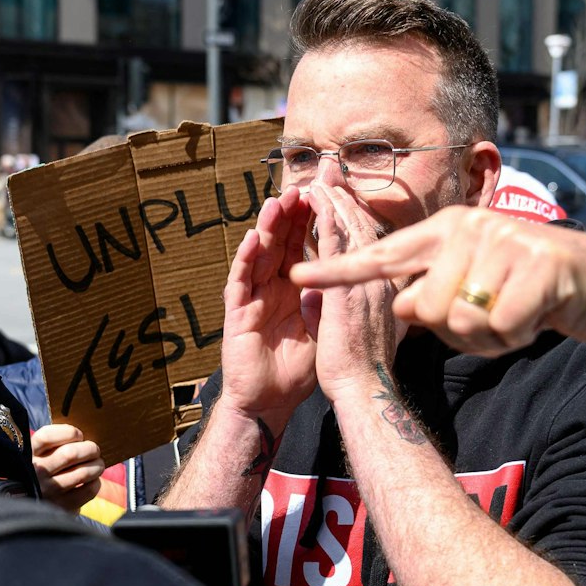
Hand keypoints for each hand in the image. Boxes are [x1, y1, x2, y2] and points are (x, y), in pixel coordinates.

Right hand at [33, 423, 104, 508]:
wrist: (33, 507)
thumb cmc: (45, 471)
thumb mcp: (40, 455)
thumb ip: (56, 443)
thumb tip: (87, 436)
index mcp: (28, 454)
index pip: (46, 436)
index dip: (68, 432)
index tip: (78, 435)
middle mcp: (36, 472)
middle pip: (70, 454)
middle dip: (90, 449)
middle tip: (94, 450)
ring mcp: (48, 491)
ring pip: (82, 473)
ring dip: (97, 465)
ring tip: (98, 464)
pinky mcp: (61, 506)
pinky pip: (88, 490)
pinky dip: (96, 483)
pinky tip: (93, 480)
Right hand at [218, 187, 318, 424]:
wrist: (273, 399)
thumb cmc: (298, 366)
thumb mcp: (323, 322)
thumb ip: (330, 295)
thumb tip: (348, 268)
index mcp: (292, 285)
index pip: (302, 244)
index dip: (311, 219)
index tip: (325, 193)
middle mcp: (271, 286)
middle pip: (279, 241)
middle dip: (289, 213)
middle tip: (300, 186)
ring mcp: (252, 296)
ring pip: (258, 254)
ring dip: (266, 228)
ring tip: (276, 203)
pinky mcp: (237, 313)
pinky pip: (240, 281)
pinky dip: (244, 259)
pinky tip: (251, 240)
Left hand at [290, 206, 585, 361]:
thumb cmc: (526, 289)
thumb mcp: (473, 283)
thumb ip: (432, 290)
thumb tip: (404, 308)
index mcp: (447, 229)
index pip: (382, 253)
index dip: (339, 268)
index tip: (296, 274)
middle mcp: (469, 228)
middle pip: (424, 307)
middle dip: (452, 331)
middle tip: (488, 318)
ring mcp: (504, 242)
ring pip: (461, 321)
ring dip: (486, 336)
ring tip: (512, 314)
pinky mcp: (537, 266)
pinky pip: (500, 327)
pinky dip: (515, 336)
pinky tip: (532, 317)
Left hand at [299, 183, 403, 402]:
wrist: (363, 387)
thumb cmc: (363, 366)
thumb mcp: (368, 327)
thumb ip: (360, 306)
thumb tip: (347, 298)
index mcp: (388, 286)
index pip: (373, 241)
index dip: (356, 215)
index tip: (342, 195)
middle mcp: (384, 277)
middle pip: (364, 225)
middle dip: (345, 196)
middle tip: (331, 171)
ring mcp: (369, 278)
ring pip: (351, 225)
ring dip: (333, 198)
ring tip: (319, 177)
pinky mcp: (348, 283)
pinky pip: (336, 238)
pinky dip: (326, 213)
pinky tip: (314, 197)